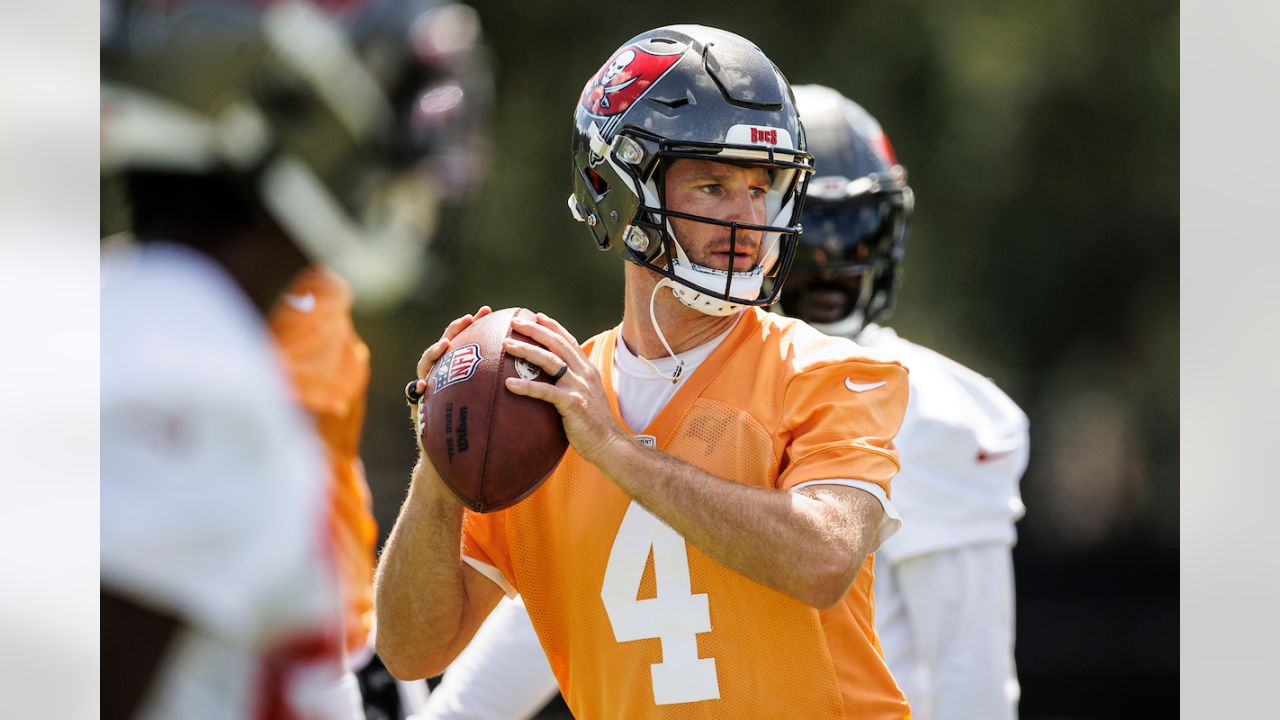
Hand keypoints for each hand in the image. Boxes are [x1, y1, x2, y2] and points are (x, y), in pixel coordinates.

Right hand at [409, 306, 492, 455]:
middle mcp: (443, 380)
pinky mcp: (419, 410)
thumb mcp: (491, 411)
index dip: (475, 327)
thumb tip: (536, 376)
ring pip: (426, 367)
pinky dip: (419, 390)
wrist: (455, 465)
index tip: (488, 311)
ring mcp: (429, 393)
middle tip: (468, 319)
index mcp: (461, 376)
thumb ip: (502, 391)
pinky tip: (424, 386)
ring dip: (433, 353)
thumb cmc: (477, 438)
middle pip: (445, 348)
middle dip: (454, 330)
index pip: (467, 345)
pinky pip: (415, 397)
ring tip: (445, 346)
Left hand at [503, 312, 627, 465]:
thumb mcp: (587, 396)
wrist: (610, 443)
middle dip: (535, 330)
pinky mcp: (573, 404)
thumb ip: (573, 384)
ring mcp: (579, 387)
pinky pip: (545, 392)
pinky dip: (526, 387)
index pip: (569, 341)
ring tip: (506, 344)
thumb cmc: (594, 424)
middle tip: (515, 321)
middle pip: (557, 344)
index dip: (553, 326)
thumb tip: (554, 381)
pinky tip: (508, 384)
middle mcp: (584, 373)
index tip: (537, 316)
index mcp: (587, 369)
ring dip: (526, 350)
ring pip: (549, 361)